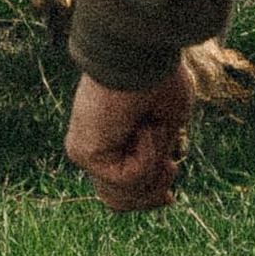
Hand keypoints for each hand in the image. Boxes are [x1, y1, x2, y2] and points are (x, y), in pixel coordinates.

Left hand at [65, 64, 193, 213]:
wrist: (141, 53)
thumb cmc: (157, 78)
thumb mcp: (166, 128)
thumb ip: (156, 161)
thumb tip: (158, 194)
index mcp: (109, 139)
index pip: (117, 187)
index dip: (145, 197)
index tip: (169, 198)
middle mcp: (92, 147)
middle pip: (117, 202)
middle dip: (150, 193)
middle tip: (170, 168)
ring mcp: (85, 151)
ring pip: (123, 196)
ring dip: (152, 166)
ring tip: (153, 130)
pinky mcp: (84, 153)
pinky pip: (127, 177)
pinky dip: (147, 154)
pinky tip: (142, 126)